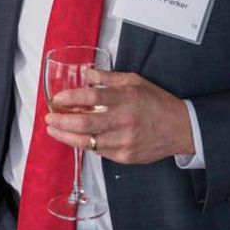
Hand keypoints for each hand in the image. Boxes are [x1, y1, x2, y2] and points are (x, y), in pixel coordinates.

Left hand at [44, 69, 194, 164]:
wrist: (181, 128)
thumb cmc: (157, 102)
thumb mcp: (135, 81)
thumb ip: (109, 78)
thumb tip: (86, 72)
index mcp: (125, 98)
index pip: (92, 96)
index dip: (71, 97)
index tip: (57, 99)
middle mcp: (123, 121)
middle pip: (84, 123)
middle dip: (61, 121)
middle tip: (48, 118)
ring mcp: (124, 141)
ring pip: (87, 141)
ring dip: (66, 136)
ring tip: (53, 130)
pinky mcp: (125, 156)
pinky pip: (98, 151)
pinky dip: (85, 144)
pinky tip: (75, 137)